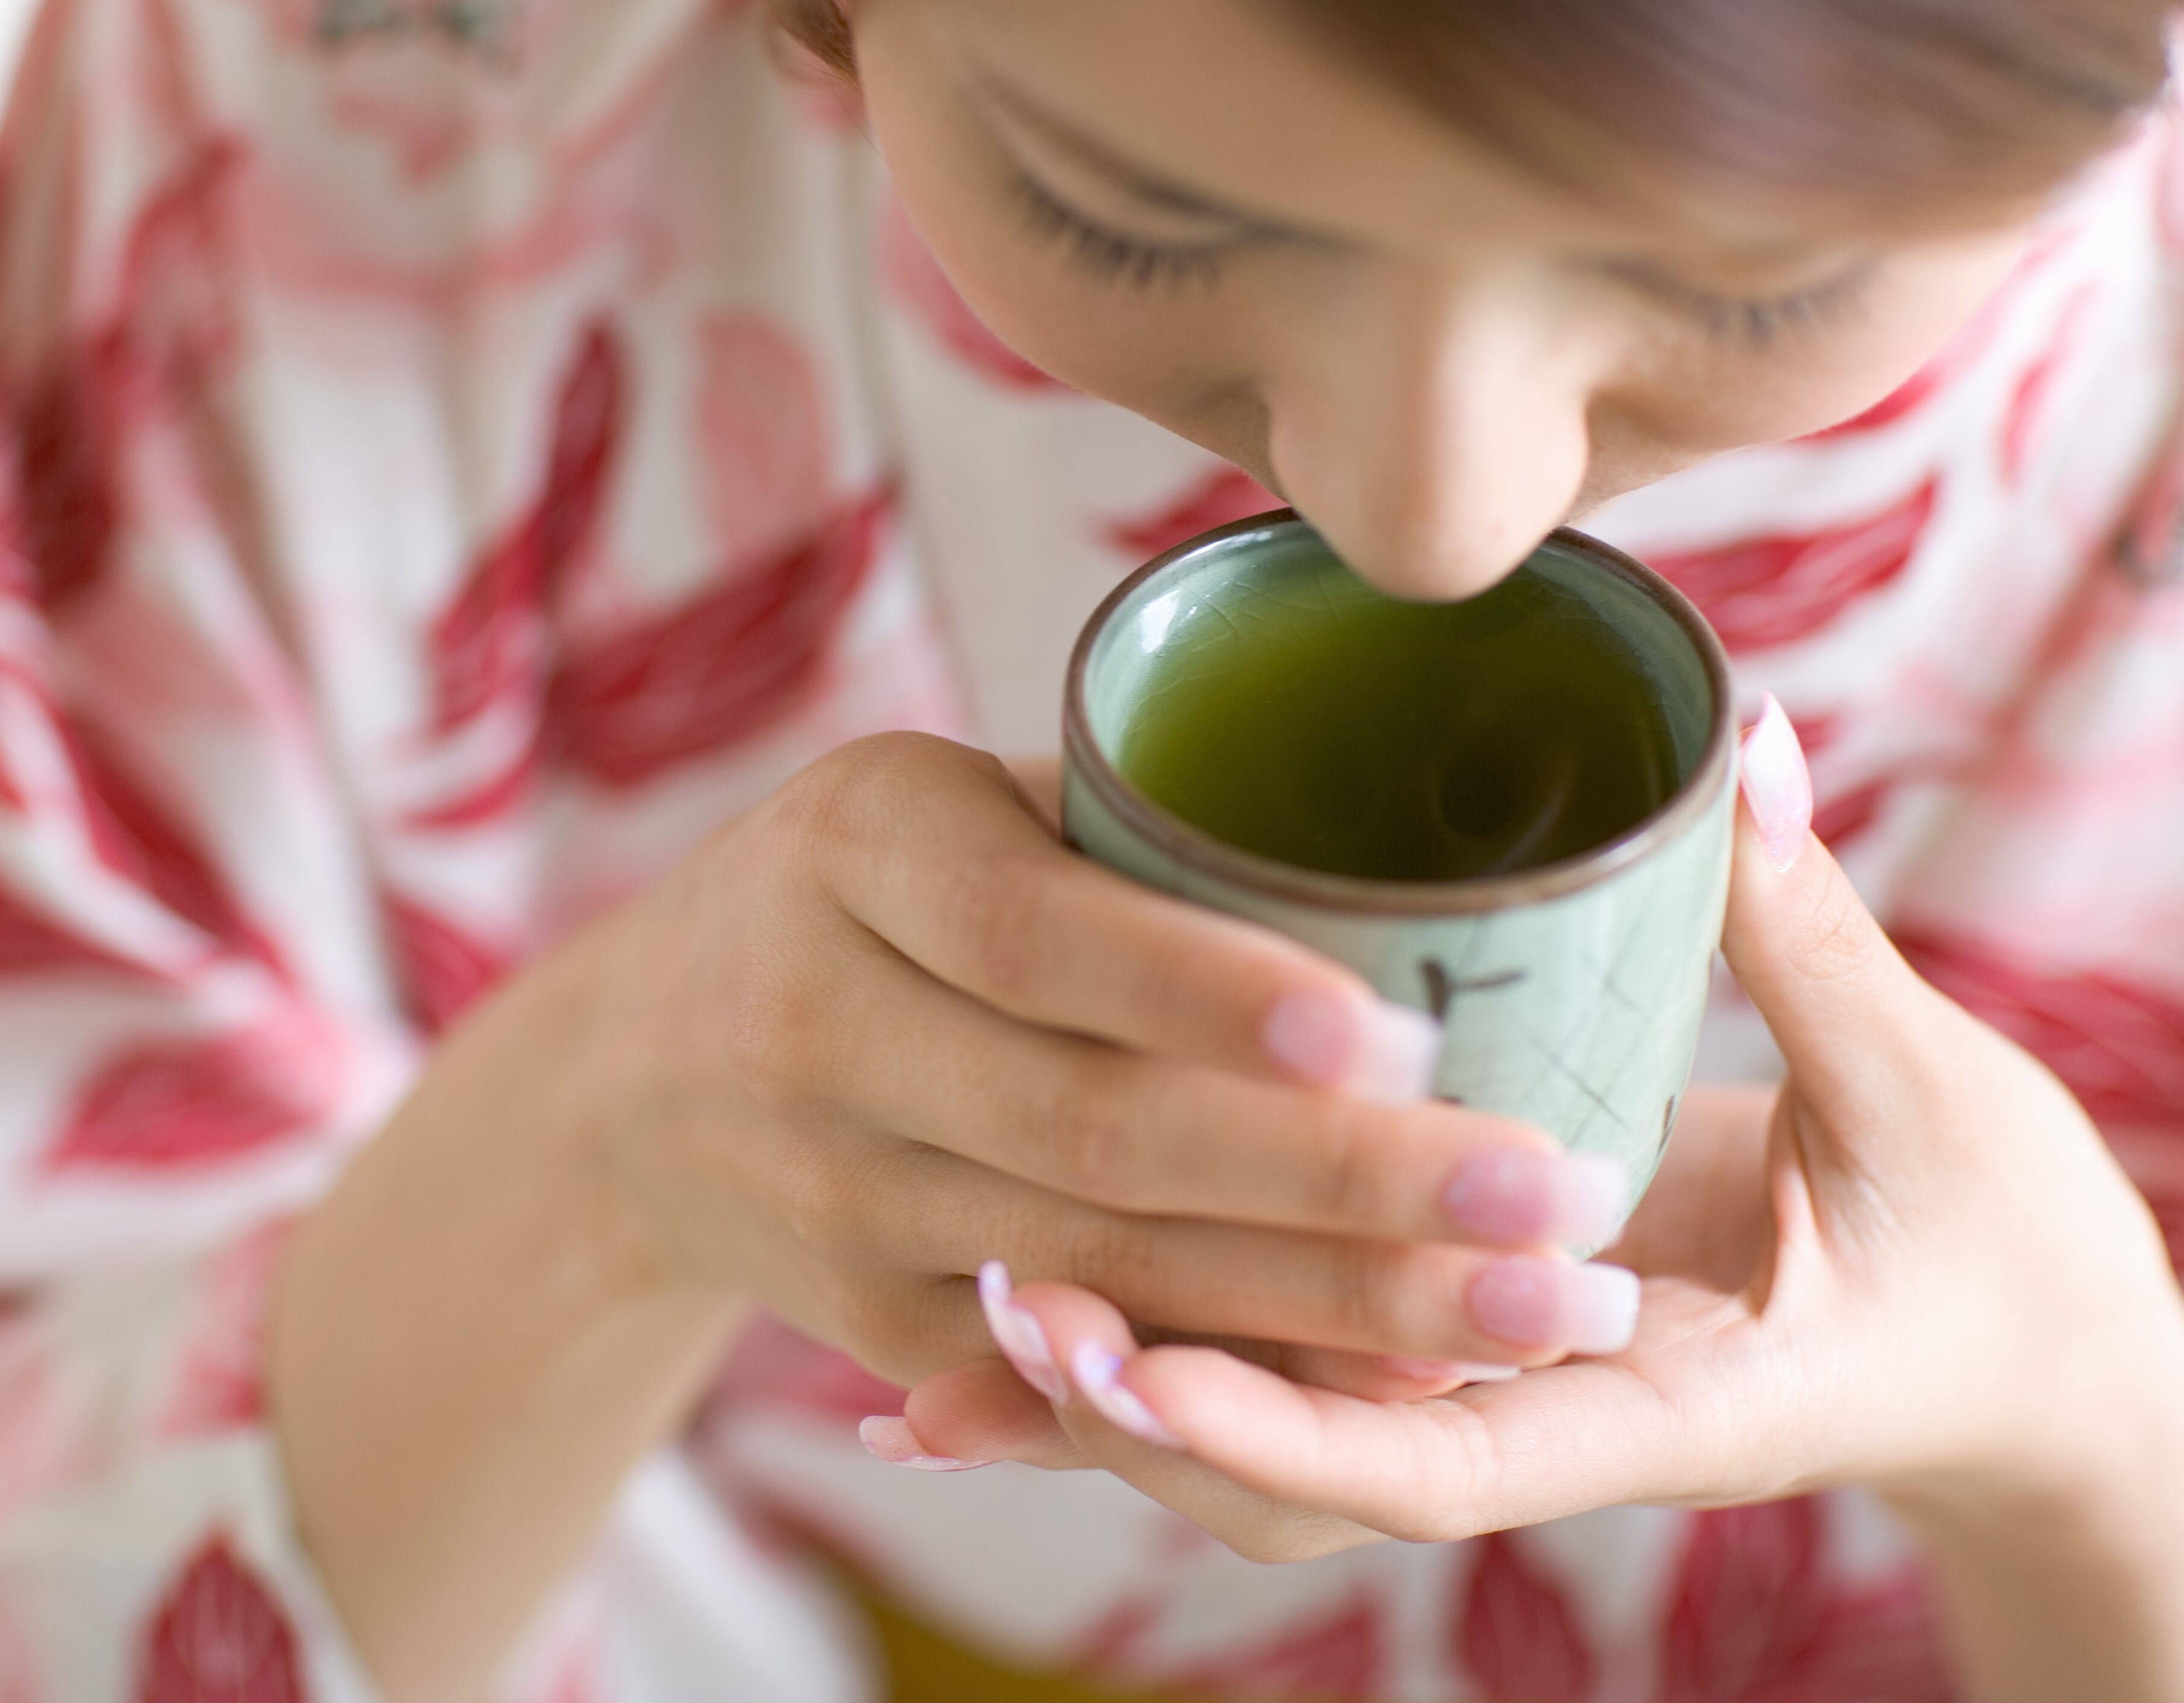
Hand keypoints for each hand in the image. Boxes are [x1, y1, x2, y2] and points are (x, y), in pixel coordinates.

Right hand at [562, 731, 1648, 1401]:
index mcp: (851, 855)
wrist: (629, 1076)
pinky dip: (1232, 1377)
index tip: (1398, 1024)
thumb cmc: (852, 894)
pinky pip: (1063, 1367)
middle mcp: (815, 1029)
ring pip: (1101, 1270)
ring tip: (1529, 1303)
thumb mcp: (930, 802)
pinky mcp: (861, 1322)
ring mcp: (828, 1195)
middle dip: (1344, 1179)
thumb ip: (1121, 827)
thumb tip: (1408, 832)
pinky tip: (1393, 1380)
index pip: (1036, 936)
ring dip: (1330, 1305)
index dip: (1210, 989)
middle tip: (1554, 1192)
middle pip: (1096, 1129)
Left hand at [895, 707, 2183, 1574]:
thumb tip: (1744, 748)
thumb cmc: (1984, 1235)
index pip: (1433, 1455)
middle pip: (1306, 1475)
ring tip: (950, 1353)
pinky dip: (1150, 1382)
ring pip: (1270, 1447)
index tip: (1127, 1359)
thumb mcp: (1920, 1102)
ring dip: (1118, 1406)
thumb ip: (1807, 935)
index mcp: (1665, 1405)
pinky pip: (1285, 1391)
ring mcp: (1497, 1408)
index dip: (1270, 1417)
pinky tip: (995, 1367)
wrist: (2008, 1341)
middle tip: (995, 1300)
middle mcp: (1550, 1428)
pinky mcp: (1457, 1357)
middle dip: (1145, 1408)